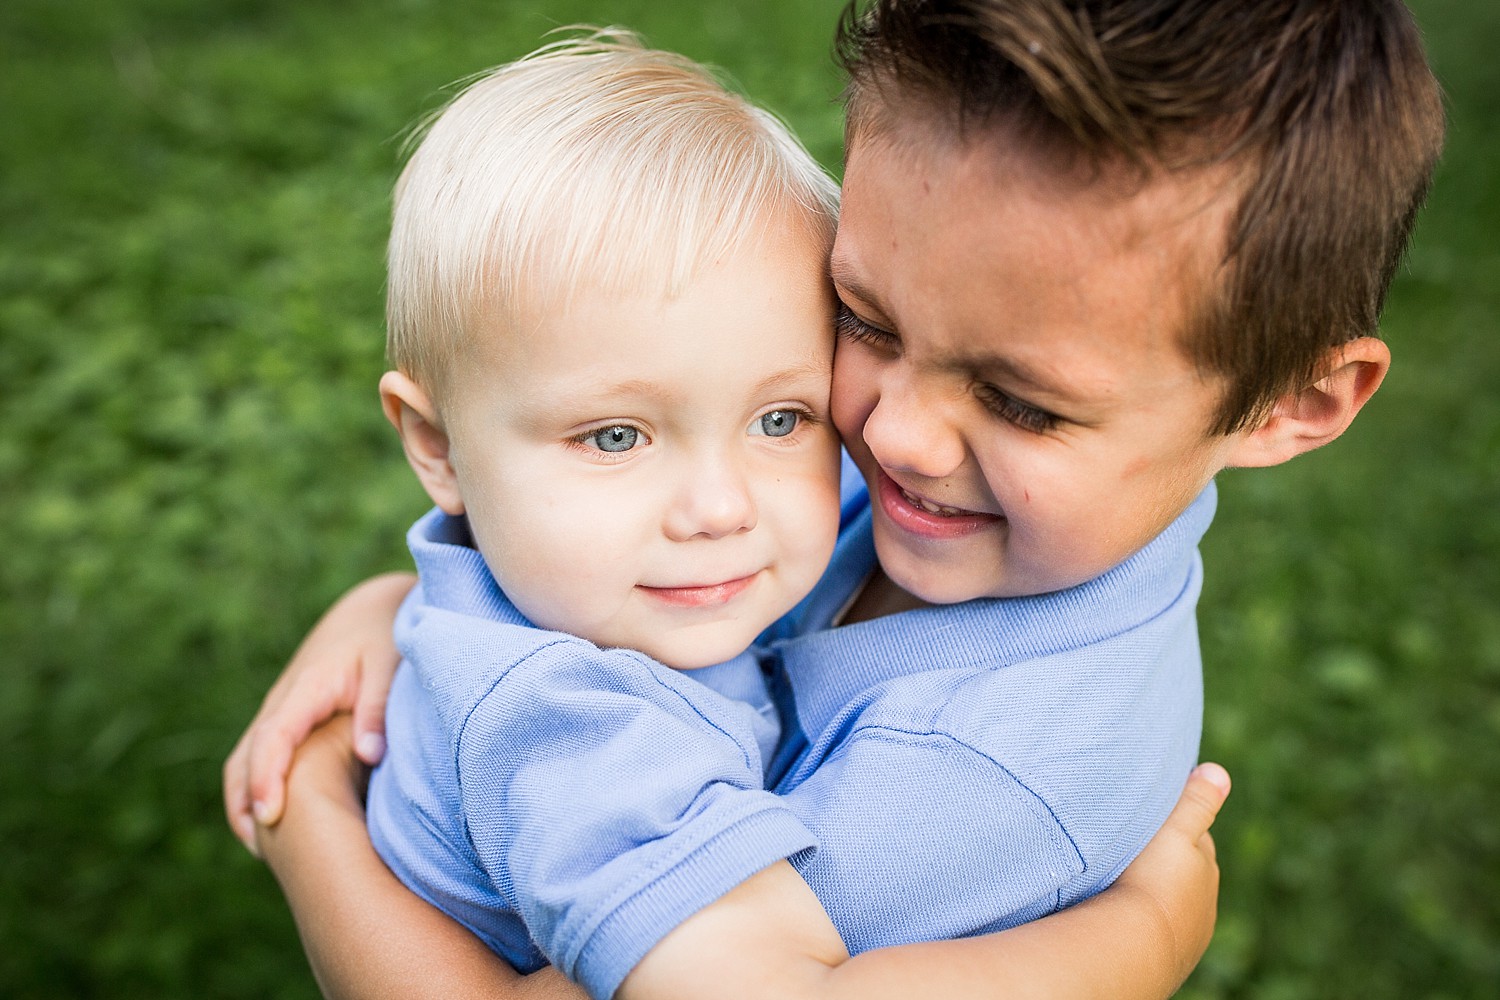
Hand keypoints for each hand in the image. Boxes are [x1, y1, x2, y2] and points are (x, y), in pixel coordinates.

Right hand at [223, 572, 413, 853]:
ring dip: (245, 802)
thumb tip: (370, 756)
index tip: (270, 817)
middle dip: (246, 804)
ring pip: (244, 761)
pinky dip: (257, 789)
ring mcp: (280, 710)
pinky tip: (279, 826)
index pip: (273, 738)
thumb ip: (378, 708)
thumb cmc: (385, 637)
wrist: (371, 611)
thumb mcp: (389, 665)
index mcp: (307, 688)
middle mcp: (283, 701)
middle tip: (265, 853)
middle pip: (246, 757)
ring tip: (267, 851)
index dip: (266, 778)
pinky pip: (259, 757)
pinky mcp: (286, 719)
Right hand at [1113, 762, 1231, 990]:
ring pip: (1173, 902)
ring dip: (1155, 892)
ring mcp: (1189, 933)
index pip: (1196, 837)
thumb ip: (1196, 803)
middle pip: (1186, 871)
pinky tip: (1127, 915)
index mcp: (1205, 867)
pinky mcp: (1170, 958)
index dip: (1176, 824)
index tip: (1153, 817)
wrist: (1134, 949)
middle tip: (1134, 849)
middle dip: (1167, 860)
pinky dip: (1147, 919)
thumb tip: (1220, 772)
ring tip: (1126, 883)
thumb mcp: (1174, 831)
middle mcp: (1204, 903)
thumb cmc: (1149, 882)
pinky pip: (1159, 930)